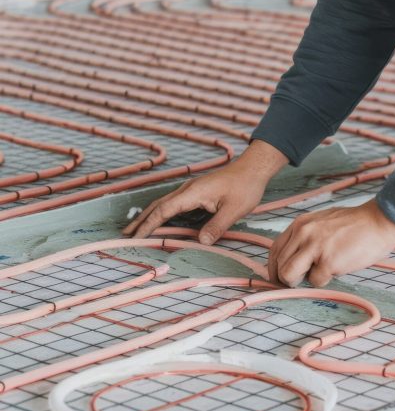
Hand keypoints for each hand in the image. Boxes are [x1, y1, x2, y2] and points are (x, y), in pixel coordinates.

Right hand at [123, 140, 287, 243]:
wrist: (253, 168)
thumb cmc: (245, 186)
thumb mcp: (234, 209)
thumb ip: (217, 226)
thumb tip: (201, 242)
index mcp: (192, 193)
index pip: (163, 211)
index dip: (148, 225)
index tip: (136, 237)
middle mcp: (187, 190)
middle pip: (157, 206)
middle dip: (141, 220)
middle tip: (125, 235)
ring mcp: (191, 190)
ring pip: (164, 204)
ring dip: (149, 216)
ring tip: (136, 229)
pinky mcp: (196, 193)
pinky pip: (174, 204)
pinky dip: (162, 213)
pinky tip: (161, 222)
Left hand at [268, 198, 394, 286]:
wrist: (378, 222)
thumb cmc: (354, 225)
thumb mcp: (322, 222)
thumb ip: (305, 237)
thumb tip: (294, 259)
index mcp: (300, 224)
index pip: (274, 250)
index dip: (274, 268)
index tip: (278, 279)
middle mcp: (303, 233)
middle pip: (279, 265)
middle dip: (286, 279)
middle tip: (300, 283)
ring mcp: (314, 247)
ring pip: (289, 275)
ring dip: (300, 281)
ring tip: (318, 274)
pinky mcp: (328, 261)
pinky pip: (316, 281)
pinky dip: (325, 280)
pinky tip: (338, 268)